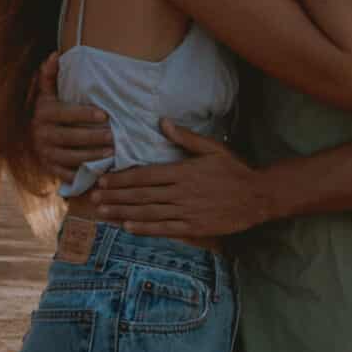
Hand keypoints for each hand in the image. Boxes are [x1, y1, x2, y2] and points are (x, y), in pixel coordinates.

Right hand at [29, 51, 113, 183]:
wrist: (34, 138)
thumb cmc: (50, 111)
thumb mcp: (48, 94)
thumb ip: (51, 76)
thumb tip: (54, 54)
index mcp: (44, 113)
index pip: (65, 114)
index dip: (84, 115)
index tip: (105, 116)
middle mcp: (41, 134)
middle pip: (70, 137)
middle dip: (93, 138)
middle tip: (114, 137)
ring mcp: (45, 154)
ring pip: (71, 157)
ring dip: (93, 156)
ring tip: (112, 153)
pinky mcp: (51, 170)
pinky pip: (68, 174)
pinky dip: (84, 174)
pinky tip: (102, 171)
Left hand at [91, 124, 268, 240]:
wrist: (257, 197)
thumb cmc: (234, 170)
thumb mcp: (212, 148)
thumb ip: (185, 137)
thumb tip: (162, 122)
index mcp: (183, 171)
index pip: (145, 175)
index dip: (122, 178)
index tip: (103, 180)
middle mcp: (182, 192)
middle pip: (141, 195)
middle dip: (115, 196)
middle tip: (93, 197)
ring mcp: (187, 211)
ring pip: (148, 212)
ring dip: (123, 212)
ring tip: (103, 212)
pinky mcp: (194, 227)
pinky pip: (164, 228)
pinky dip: (145, 228)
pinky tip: (128, 227)